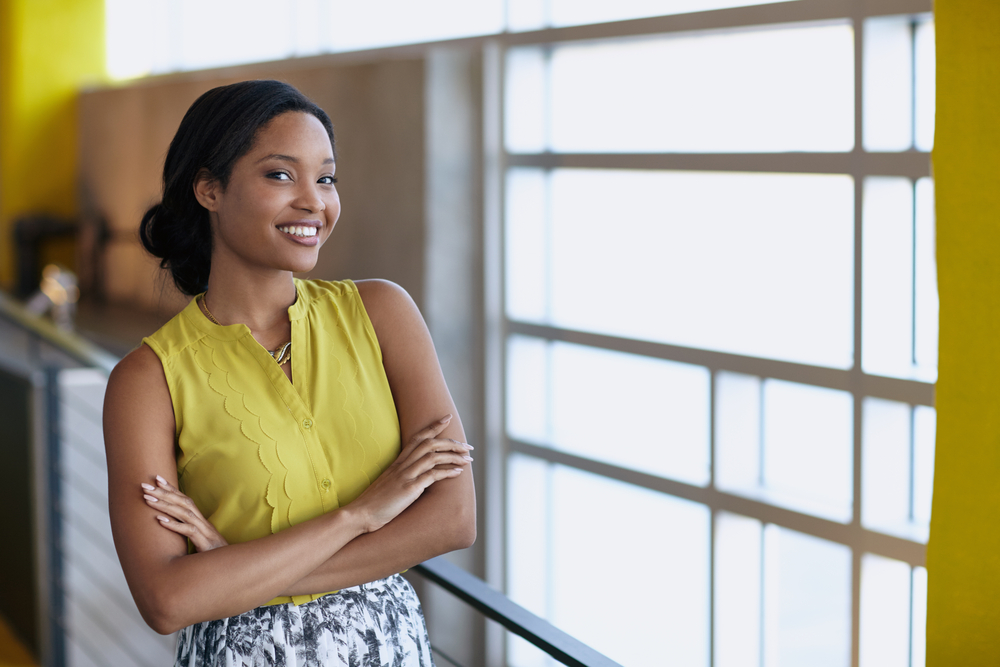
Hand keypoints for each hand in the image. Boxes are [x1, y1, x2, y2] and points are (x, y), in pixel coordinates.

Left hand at [142, 476, 228, 552]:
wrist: (231, 569)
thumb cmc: (213, 558)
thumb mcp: (199, 543)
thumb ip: (188, 534)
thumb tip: (170, 528)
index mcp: (201, 521)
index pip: (185, 500)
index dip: (172, 488)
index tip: (157, 479)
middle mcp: (203, 523)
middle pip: (183, 502)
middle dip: (163, 492)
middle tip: (144, 486)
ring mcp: (205, 532)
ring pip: (184, 513)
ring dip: (165, 505)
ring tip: (148, 499)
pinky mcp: (205, 544)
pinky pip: (188, 531)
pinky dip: (174, 525)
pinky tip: (160, 521)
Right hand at [348, 415, 471, 533]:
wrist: (359, 514)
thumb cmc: (374, 502)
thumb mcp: (389, 484)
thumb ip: (401, 477)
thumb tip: (417, 477)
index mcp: (398, 463)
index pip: (418, 438)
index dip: (433, 426)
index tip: (447, 418)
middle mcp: (402, 465)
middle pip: (429, 444)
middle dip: (451, 442)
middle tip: (468, 446)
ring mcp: (405, 476)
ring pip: (433, 456)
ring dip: (453, 456)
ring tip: (468, 459)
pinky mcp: (409, 489)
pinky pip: (432, 475)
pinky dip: (447, 472)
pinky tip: (458, 473)